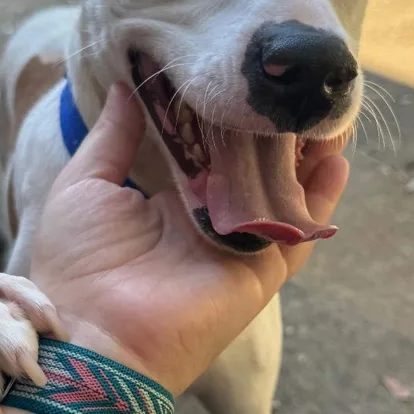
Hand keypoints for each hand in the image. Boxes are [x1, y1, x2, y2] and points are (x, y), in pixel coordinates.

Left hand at [30, 83, 348, 394]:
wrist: (92, 335)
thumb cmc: (78, 262)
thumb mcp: (84, 185)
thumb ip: (112, 137)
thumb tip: (122, 87)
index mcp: (171, 200)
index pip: (211, 149)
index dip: (230, 116)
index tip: (244, 78)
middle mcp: (210, 220)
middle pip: (255, 168)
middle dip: (275, 131)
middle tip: (292, 89)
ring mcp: (239, 246)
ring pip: (284, 194)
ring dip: (306, 156)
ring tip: (321, 113)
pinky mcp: (260, 272)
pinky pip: (299, 233)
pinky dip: (321, 199)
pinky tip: (335, 158)